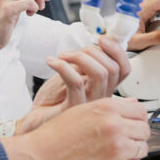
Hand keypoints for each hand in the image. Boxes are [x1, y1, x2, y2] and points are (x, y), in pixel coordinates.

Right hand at [1, 97, 149, 159]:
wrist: (41, 157)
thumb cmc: (57, 134)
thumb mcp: (83, 109)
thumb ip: (111, 106)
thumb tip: (132, 105)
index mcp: (107, 107)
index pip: (140, 110)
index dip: (136, 117)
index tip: (131, 122)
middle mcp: (115, 126)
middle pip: (145, 128)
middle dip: (137, 133)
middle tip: (125, 136)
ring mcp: (117, 148)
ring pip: (143, 147)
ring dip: (134, 148)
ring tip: (118, 148)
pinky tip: (115, 159)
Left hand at [16, 36, 130, 133]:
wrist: (35, 120)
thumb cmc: (53, 100)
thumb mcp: (73, 73)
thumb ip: (86, 62)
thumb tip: (96, 44)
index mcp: (103, 88)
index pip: (124, 69)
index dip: (117, 50)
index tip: (101, 39)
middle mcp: (101, 98)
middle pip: (113, 69)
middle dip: (92, 51)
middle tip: (72, 51)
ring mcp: (90, 105)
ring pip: (99, 74)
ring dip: (79, 57)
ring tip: (62, 56)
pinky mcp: (74, 109)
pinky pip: (76, 82)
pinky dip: (63, 66)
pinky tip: (52, 62)